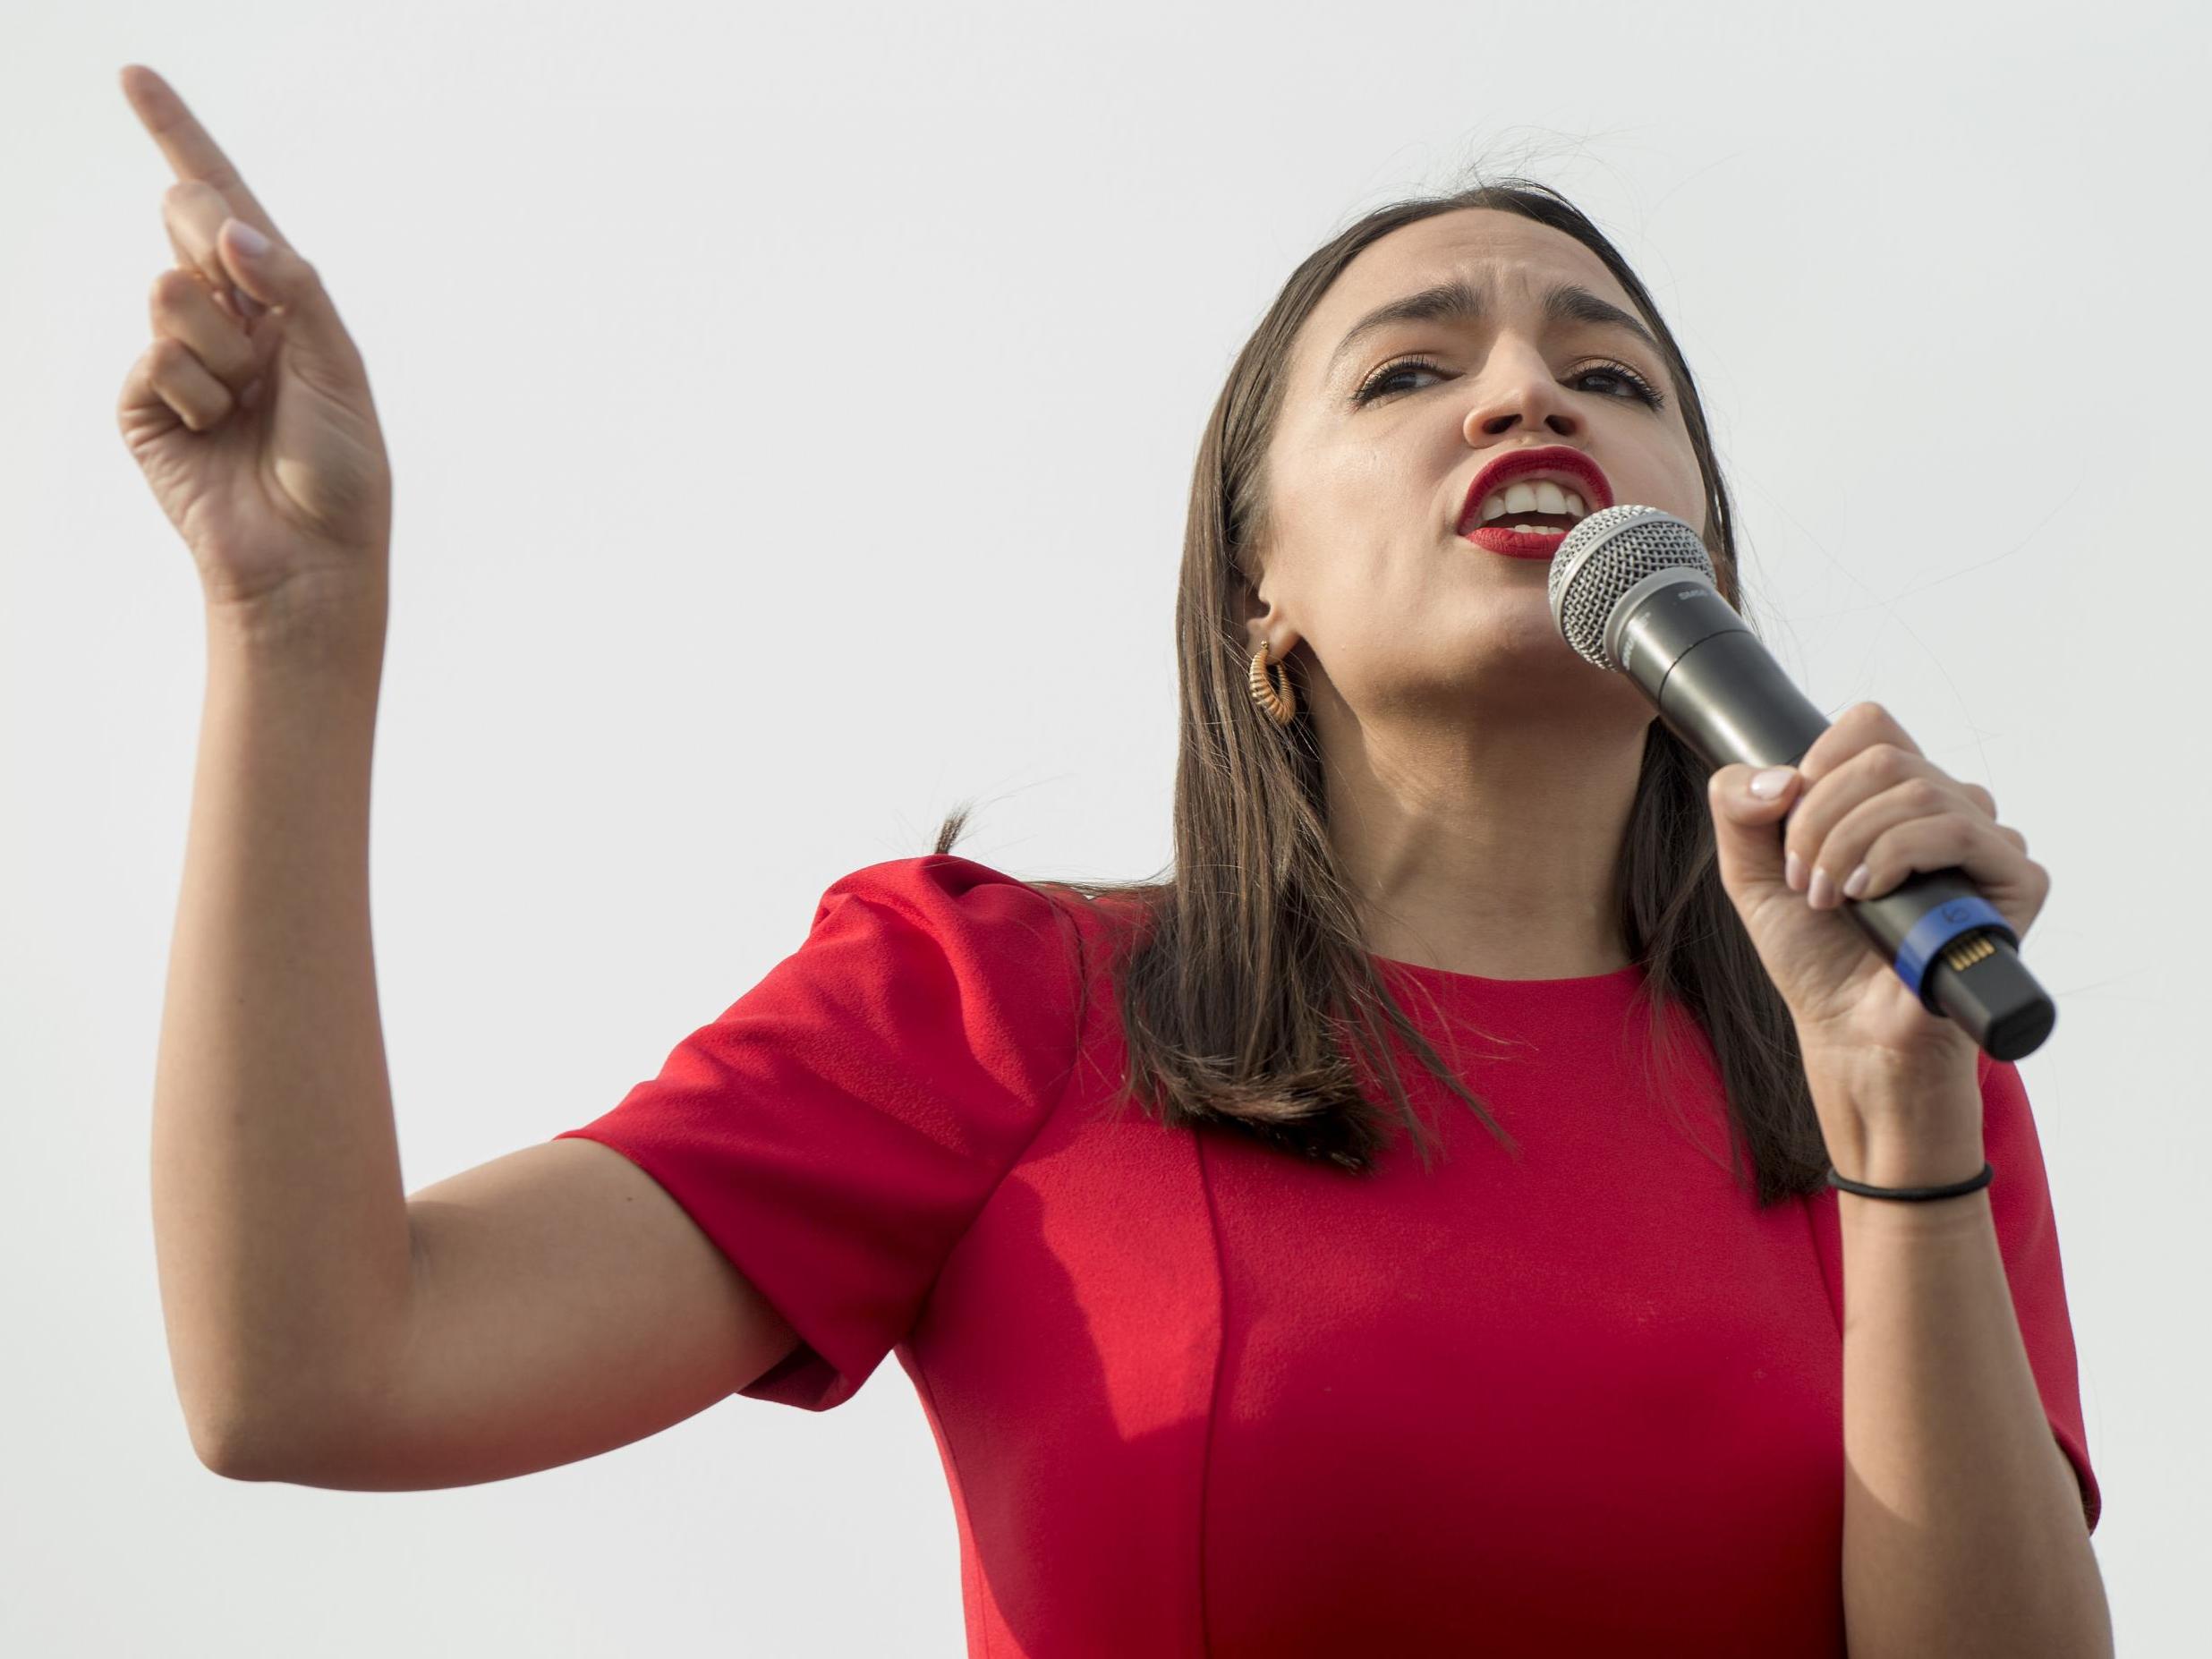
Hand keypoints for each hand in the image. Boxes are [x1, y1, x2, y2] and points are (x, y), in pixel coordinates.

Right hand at [113, 65, 391, 624]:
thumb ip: (292, 288)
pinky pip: (152, 357)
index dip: (181, 139)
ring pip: (170, 292)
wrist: (309, 557)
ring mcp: (183, 358)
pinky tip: (214, 430)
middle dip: (219, 251)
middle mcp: (231, 320)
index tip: (134, 75)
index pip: (227, 206)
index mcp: (283, 302)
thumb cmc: (341, 468)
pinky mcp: (145, 404)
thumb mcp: (337, 365)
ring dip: (217, 345)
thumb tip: (233, 232)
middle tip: (253, 323)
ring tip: (247, 403)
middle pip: (193, 224)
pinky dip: (190, 391)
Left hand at [1705, 702, 2048, 1137]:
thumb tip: (1780, 775)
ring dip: (1848, 842)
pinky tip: (1868, 897)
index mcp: (1894, 796)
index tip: (1788, 827)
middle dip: (1819, 818)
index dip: (1818, 764)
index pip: (1869, 726)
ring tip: (1828, 898)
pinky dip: (1895, 856)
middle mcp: (1947, 808)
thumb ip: (1737, 807)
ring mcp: (1986, 842)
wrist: (1847, 1033)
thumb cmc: (1813, 954)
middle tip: (1802, 880)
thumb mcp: (1750, 872)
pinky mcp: (2017, 881)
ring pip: (1917, 789)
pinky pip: (1960, 830)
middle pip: (1883, 756)